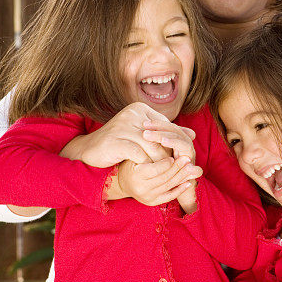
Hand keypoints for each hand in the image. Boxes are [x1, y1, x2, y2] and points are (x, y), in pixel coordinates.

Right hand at [60, 103, 195, 167]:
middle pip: (159, 136)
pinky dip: (147, 165)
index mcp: (139, 109)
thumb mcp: (143, 135)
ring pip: (151, 147)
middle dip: (169, 152)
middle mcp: (131, 114)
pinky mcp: (115, 141)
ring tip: (167, 172)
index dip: (173, 141)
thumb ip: (166, 133)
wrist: (89, 151)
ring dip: (160, 161)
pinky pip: (139, 155)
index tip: (181, 155)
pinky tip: (150, 173)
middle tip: (179, 166)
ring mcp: (122, 127)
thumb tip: (192, 134)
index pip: (164, 125)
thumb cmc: (120, 143)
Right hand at [114, 156, 202, 206]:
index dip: (167, 162)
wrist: (121, 181)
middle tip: (189, 159)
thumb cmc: (130, 162)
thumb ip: (152, 148)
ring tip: (192, 169)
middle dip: (178, 168)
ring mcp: (147, 197)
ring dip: (182, 177)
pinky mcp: (151, 203)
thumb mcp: (137, 153)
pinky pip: (168, 197)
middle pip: (164, 177)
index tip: (176, 154)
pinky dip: (179, 189)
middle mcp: (141, 188)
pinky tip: (188, 183)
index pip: (156, 169)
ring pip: (168, 186)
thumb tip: (169, 143)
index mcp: (136, 174)